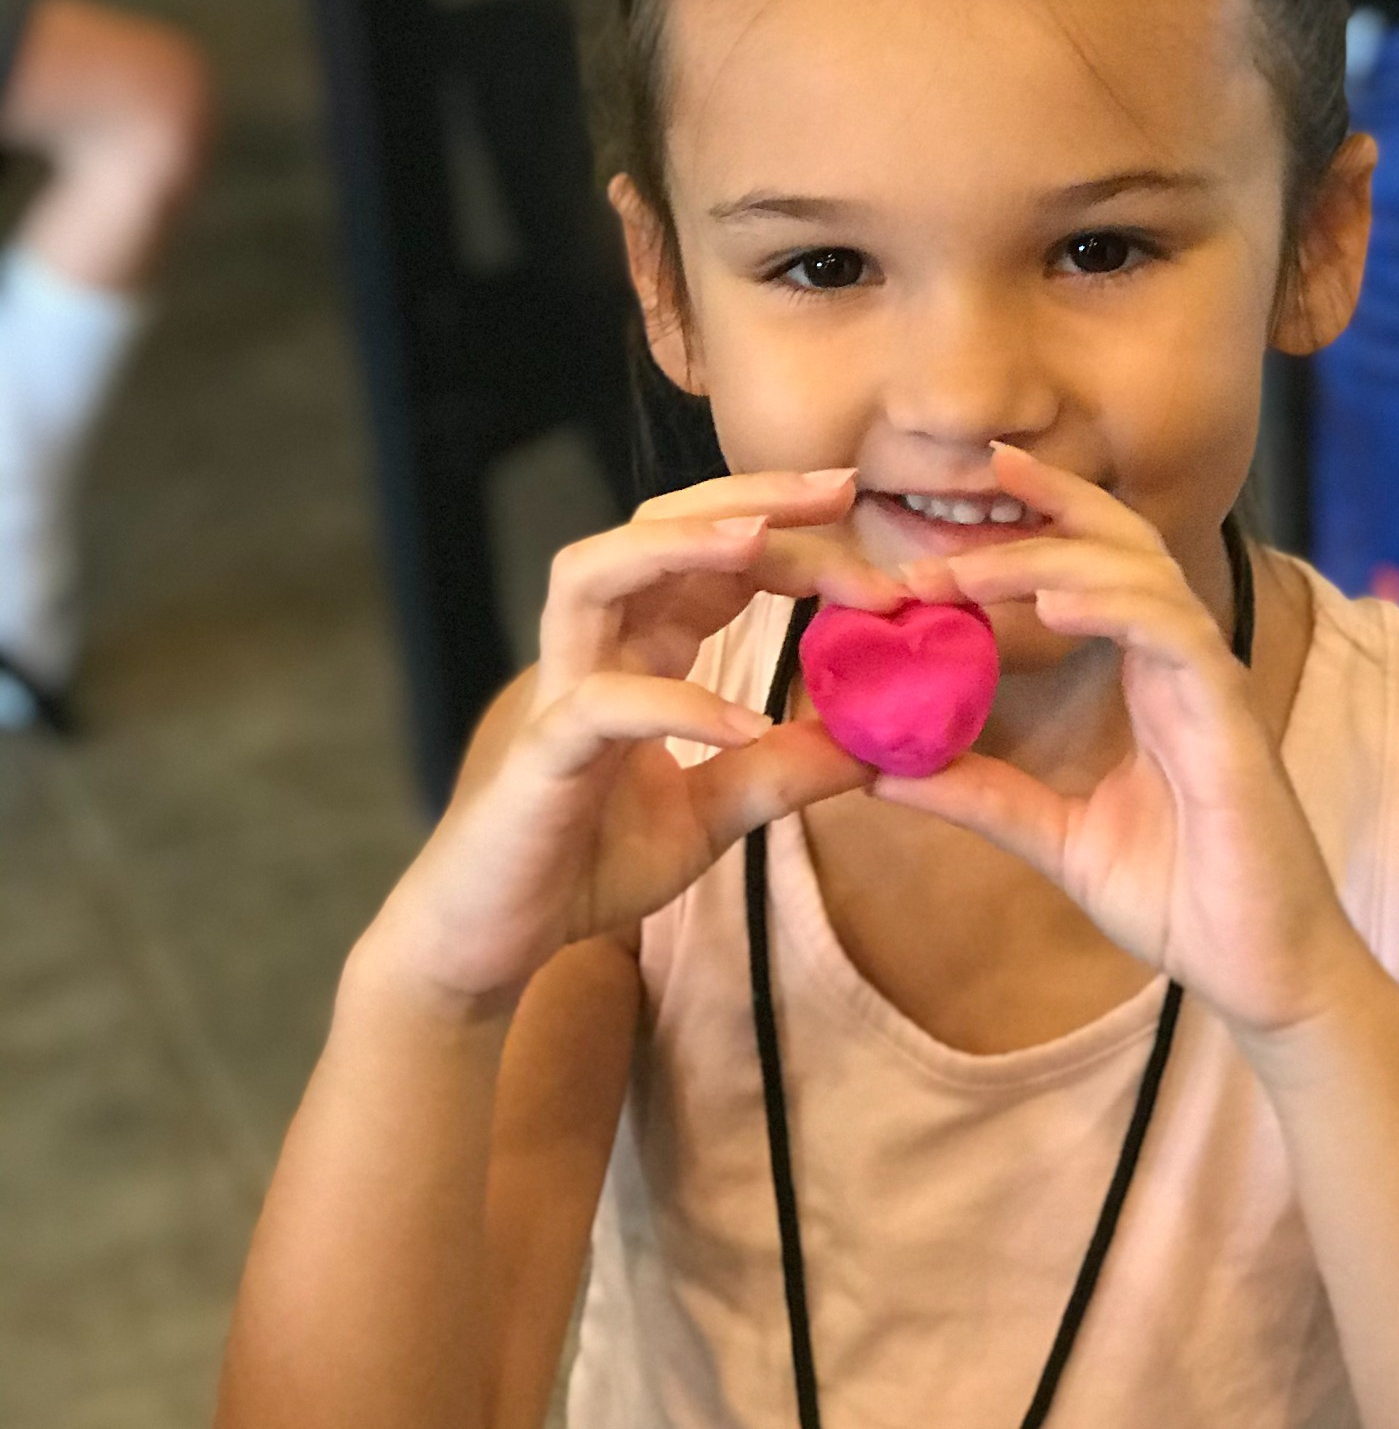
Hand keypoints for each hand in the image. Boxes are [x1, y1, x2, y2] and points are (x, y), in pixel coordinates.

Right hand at [370, 470, 898, 1006]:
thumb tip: (876, 746)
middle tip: (841, 488)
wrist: (493, 939)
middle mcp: (595, 649)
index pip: (716, 559)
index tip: (870, 528)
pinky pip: (598, 707)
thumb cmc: (589, 861)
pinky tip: (746, 724)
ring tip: (759, 538)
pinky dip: (673, 704)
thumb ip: (781, 773)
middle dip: (748, 498)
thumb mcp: (712, 815)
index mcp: (639, 648)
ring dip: (676, 544)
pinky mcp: (537, 758)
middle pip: (657, 528)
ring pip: (593, 573)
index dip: (792, 533)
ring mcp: (558, 694)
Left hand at [880, 447, 1365, 1035]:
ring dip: (1051, 560)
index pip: (1097, 567)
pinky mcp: (1231, 721)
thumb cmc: (1181, 901)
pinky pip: (1176, 637)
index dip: (1040, 520)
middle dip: (1050, 501)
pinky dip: (1118, 609)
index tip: (962, 496)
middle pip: (1122, 543)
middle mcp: (1182, 665)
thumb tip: (882, 769)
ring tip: (968, 569)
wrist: (1260, 970)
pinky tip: (1057, 606)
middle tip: (966, 476)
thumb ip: (984, 796)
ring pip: (1140, 576)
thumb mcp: (1058, 840)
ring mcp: (1210, 686)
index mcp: (1147, 679)